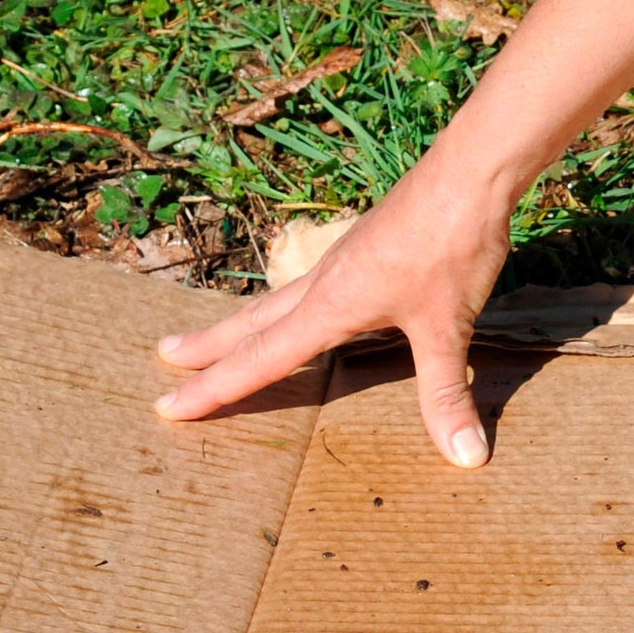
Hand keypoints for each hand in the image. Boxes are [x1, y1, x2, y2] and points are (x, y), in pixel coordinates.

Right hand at [151, 0, 633, 462]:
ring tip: (211, 337)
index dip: (216, 389)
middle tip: (162, 361)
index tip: (169, 407)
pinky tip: (296, 306)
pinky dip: (281, 305)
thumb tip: (464, 459)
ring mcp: (341, 262)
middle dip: (207, 349)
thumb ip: (447, 394)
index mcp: (330, 306)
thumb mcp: (449, 327)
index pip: (261, 359)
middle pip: (251, 323)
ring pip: (273, 301)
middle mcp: (323, 283)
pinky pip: (305, 287)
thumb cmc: (454, 245)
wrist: (471, 173)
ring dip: (238, 323)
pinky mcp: (363, 249)